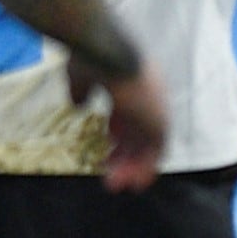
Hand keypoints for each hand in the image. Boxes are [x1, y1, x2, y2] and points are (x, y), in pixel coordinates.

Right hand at [69, 57, 171, 192]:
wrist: (106, 51)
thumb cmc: (91, 57)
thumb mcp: (81, 75)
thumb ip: (81, 90)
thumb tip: (78, 104)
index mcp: (133, 82)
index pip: (132, 113)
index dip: (119, 130)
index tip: (108, 144)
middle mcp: (149, 96)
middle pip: (141, 132)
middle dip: (126, 154)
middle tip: (112, 173)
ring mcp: (156, 108)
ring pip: (148, 145)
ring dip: (133, 167)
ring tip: (116, 185)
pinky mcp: (159, 122)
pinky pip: (156, 152)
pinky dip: (146, 168)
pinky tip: (133, 183)